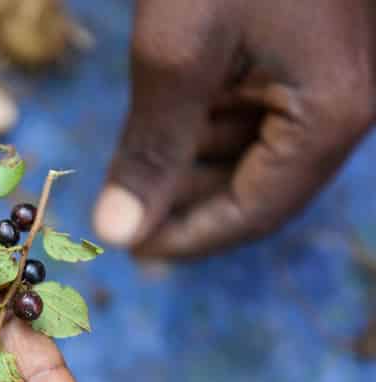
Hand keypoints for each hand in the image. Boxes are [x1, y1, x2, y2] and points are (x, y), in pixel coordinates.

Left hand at [93, 0, 375, 256]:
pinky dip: (202, 121)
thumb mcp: (177, 54)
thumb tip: (118, 233)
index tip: (127, 250)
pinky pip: (253, 109)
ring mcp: (325, 77)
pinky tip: (159, 116)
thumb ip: (152, 150)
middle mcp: (342, 105)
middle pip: (257, 187)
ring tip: (130, 164)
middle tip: (117, 210)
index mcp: (331, 116)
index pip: (256, 214)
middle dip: (185, 201)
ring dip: (189, 163)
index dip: (188, 239)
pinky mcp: (301, 51)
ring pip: (251, 152)